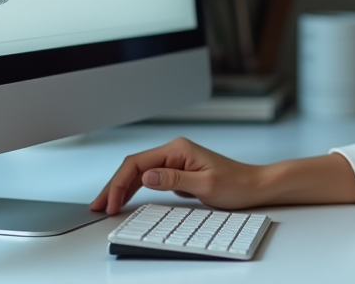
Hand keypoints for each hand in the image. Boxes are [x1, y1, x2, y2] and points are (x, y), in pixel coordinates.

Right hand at [89, 138, 354, 214]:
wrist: (256, 185)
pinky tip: (126, 198)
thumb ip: (174, 180)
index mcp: (178, 149)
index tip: (110, 202)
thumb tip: (147, 175)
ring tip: (106, 204)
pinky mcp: (178, 171)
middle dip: (114, 185)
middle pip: (134, 165)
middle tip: (98, 205)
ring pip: (139, 171)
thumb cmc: (237, 184)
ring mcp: (176, 160)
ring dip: (121, 187)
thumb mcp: (205, 185)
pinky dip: (135, 188)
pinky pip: (150, 178)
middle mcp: (175, 150)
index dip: (119, 183)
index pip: (138, 163)